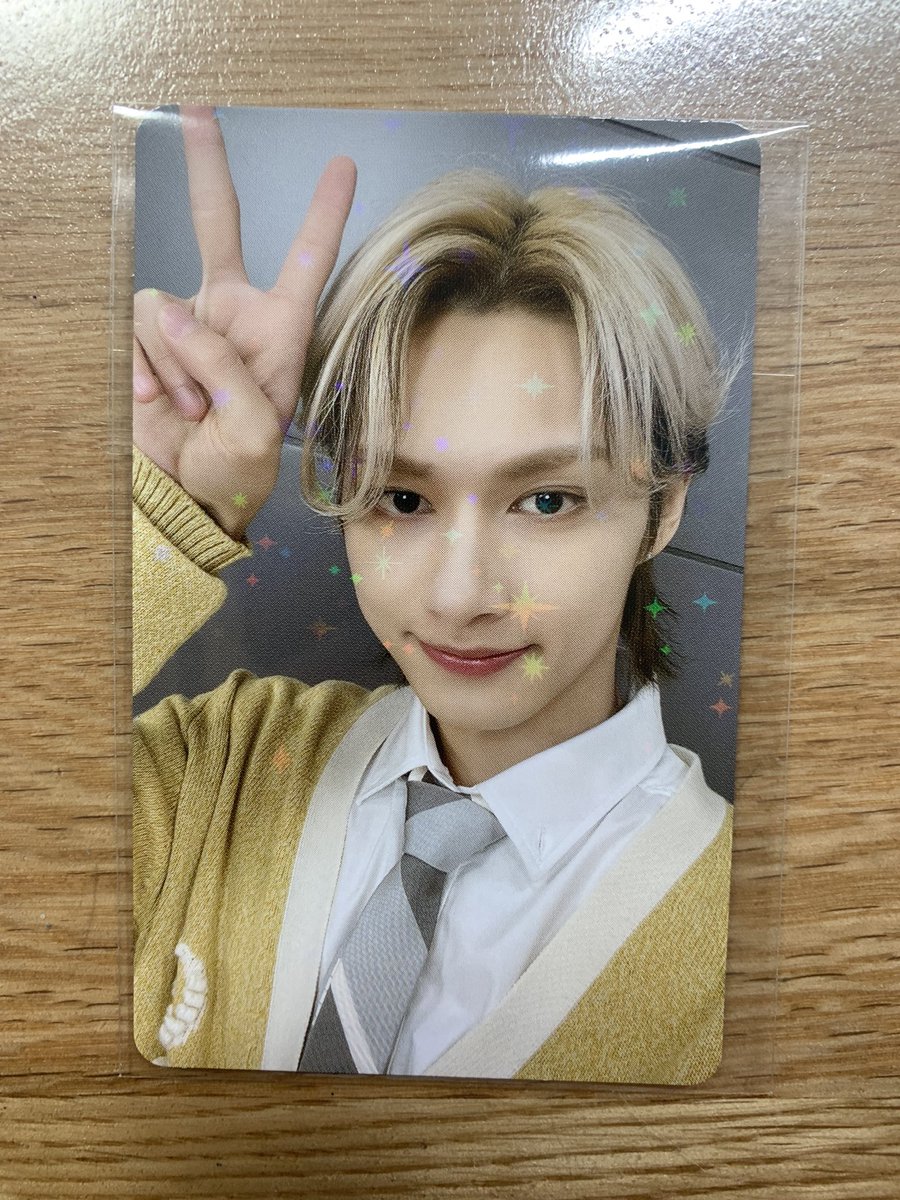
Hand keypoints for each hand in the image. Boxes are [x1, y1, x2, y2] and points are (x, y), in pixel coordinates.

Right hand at [132, 105, 356, 537]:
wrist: (193, 491)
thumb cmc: (240, 466)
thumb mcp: (252, 426)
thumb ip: (219, 363)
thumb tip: (170, 309)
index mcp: (282, 330)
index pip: (307, 262)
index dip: (322, 214)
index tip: (343, 167)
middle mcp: (235, 312)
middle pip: (216, 223)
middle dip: (206, 168)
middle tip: (198, 111)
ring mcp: (189, 321)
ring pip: (164, 308)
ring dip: (177, 366)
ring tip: (197, 408)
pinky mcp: (151, 338)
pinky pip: (139, 331)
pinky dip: (151, 373)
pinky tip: (168, 404)